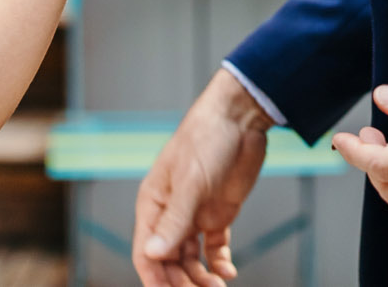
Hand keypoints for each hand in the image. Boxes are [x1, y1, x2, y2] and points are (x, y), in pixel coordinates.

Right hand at [133, 68, 275, 286]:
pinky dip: (219, 263)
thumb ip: (174, 220)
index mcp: (153, 203)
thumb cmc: (207, 139)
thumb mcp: (191, 181)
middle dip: (181, 282)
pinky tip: (228, 273)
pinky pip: (214, 247)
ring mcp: (195, 213)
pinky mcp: (218, 212)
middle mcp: (171, 212)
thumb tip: (154, 255)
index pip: (146, 252)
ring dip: (201, 277)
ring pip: (191, 258)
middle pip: (169, 260)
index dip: (155, 279)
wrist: (241, 117)